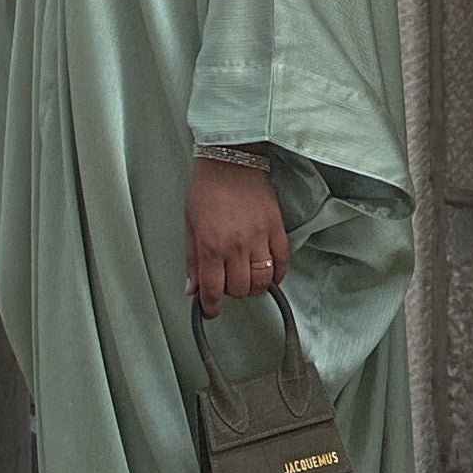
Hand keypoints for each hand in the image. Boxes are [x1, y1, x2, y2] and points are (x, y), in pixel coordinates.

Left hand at [184, 155, 289, 317]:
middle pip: (240, 290)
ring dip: (255, 287)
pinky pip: (282, 262)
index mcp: (211, 245)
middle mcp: (236, 246)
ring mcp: (259, 238)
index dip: (211, 307)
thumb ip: (192, 260)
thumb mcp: (190, 226)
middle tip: (226, 284)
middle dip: (232, 294)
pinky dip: (277, 274)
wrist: (230, 161)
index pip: (213, 291)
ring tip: (247, 280)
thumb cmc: (207, 189)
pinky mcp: (276, 229)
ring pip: (263, 281)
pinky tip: (269, 273)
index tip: (210, 310)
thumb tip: (192, 288)